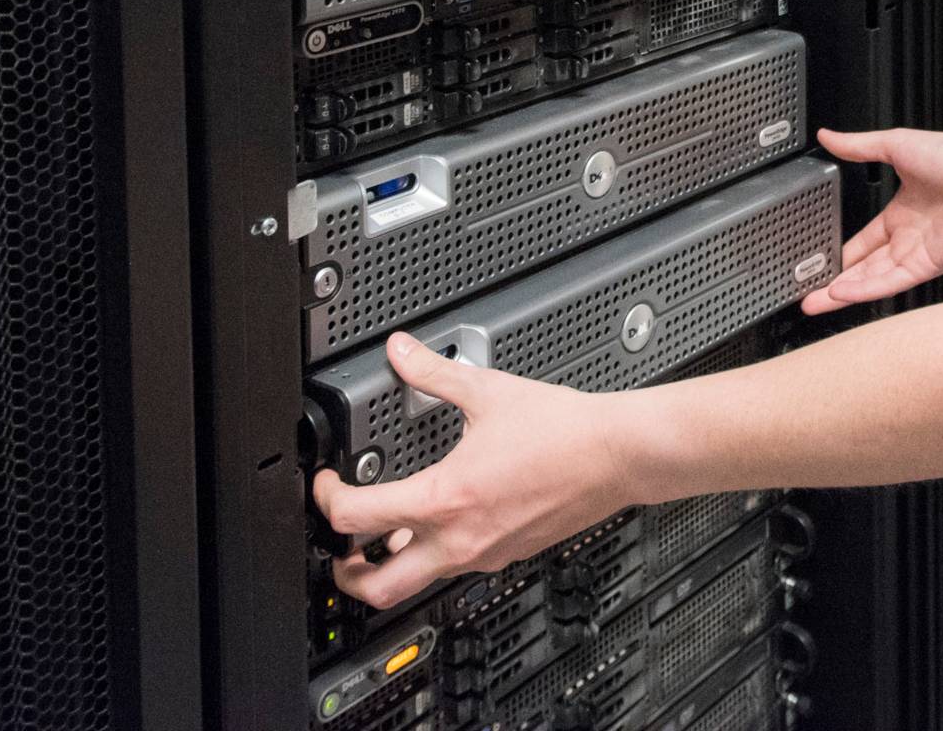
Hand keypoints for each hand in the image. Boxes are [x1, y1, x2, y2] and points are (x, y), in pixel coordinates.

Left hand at [312, 333, 638, 608]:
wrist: (616, 455)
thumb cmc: (563, 431)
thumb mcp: (487, 391)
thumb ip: (434, 373)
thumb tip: (402, 353)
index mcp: (444, 499)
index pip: (357, 519)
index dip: (326, 502)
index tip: (327, 485)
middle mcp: (460, 539)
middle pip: (379, 589)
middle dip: (347, 573)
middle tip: (337, 549)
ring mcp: (484, 554)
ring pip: (418, 584)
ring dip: (391, 567)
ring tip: (383, 537)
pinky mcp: (507, 554)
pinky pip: (456, 568)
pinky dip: (434, 554)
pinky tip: (441, 521)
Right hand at [799, 126, 942, 314]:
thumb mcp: (890, 145)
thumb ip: (856, 146)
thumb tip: (828, 137)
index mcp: (900, 214)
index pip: (863, 242)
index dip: (841, 255)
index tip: (819, 262)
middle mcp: (907, 237)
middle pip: (863, 268)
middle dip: (835, 282)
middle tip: (809, 292)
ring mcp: (916, 253)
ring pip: (872, 281)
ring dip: (843, 293)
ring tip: (815, 302)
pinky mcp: (926, 265)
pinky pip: (890, 282)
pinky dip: (865, 289)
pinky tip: (841, 293)